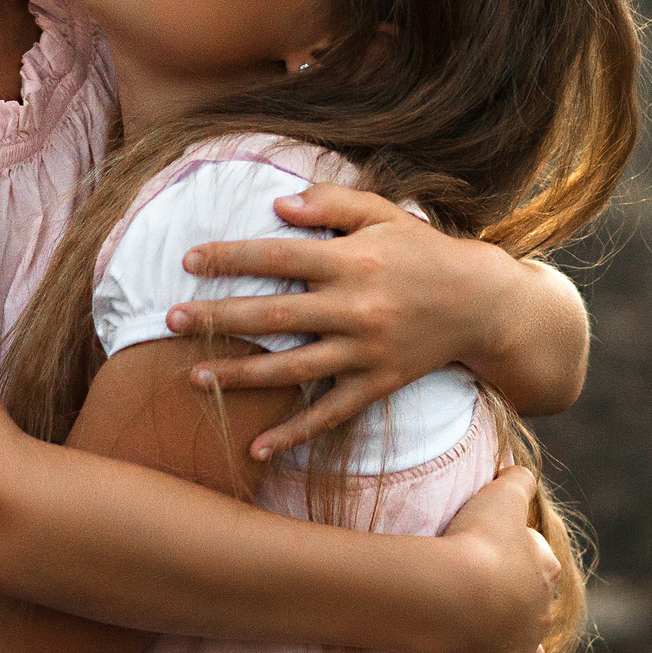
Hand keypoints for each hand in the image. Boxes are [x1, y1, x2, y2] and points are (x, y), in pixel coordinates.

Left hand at [167, 184, 520, 458]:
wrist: (482, 303)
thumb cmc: (422, 250)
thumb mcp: (383, 212)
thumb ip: (331, 204)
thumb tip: (276, 206)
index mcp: (353, 259)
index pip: (278, 255)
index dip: (231, 257)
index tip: (188, 260)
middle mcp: (357, 306)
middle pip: (275, 313)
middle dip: (218, 317)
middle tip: (170, 319)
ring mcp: (367, 350)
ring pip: (293, 368)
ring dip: (240, 375)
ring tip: (193, 377)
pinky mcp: (378, 384)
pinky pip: (330, 414)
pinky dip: (293, 433)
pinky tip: (256, 448)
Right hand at [431, 465, 558, 652]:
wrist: (457, 592)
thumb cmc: (476, 541)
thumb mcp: (499, 496)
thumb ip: (515, 479)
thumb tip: (523, 466)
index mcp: (539, 571)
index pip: (540, 564)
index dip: (526, 561)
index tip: (506, 558)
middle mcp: (534, 615)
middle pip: (536, 614)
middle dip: (525, 613)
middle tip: (503, 610)